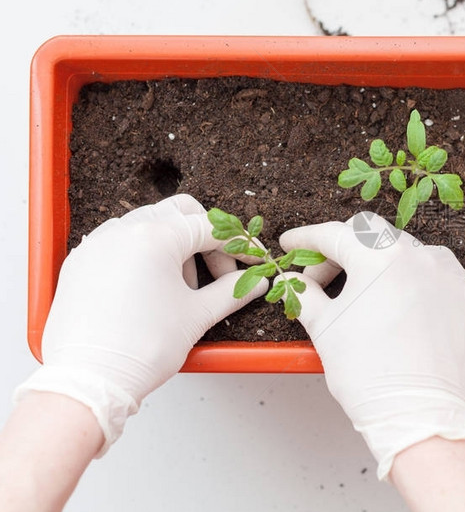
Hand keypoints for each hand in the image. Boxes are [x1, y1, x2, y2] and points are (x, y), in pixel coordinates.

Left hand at [15, 194, 265, 453]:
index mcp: (156, 237)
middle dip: (204, 238)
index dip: (238, 246)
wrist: (90, 380)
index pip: (209, 228)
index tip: (252, 262)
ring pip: (146, 224)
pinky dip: (142, 254)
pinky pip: (118, 242)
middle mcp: (123, 231)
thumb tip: (255, 282)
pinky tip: (150, 288)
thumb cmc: (142, 348)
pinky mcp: (80, 262)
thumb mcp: (198, 316)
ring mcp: (97, 244)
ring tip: (181, 286)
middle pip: (178, 213)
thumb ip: (232, 291)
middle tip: (217, 272)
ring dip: (173, 246)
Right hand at [279, 212, 464, 479]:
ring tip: (362, 289)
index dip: (306, 238)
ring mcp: (445, 275)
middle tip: (321, 276)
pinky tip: (399, 296)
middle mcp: (416, 257)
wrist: (418, 414)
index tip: (291, 243)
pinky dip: (412, 275)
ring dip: (379, 260)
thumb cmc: (368, 375)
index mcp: (378, 258)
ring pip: (406, 249)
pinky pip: (435, 271)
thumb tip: (293, 282)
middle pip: (371, 235)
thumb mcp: (325, 329)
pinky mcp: (464, 296)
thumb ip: (305, 295)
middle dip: (341, 249)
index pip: (334, 235)